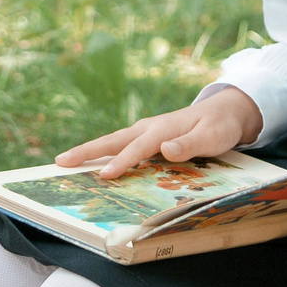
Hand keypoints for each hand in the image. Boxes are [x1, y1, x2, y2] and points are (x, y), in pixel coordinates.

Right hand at [57, 85, 264, 179]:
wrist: (225, 110)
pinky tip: (95, 164)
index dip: (120, 163)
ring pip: (113, 142)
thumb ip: (189, 144)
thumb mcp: (211, 136)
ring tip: (67, 161)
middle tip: (60, 161)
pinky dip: (104, 153)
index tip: (103, 176)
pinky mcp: (148, 137)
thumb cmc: (219, 126)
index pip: (136, 149)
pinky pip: (122, 146)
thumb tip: (165, 149)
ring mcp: (146, 131)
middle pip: (112, 141)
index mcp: (161, 129)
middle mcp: (148, 128)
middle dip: (86, 151)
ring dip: (90, 151)